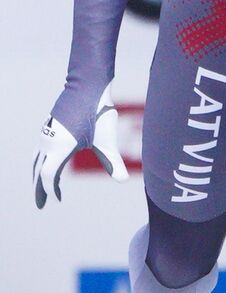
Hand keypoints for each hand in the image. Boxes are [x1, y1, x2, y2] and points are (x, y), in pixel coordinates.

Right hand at [33, 84, 126, 207]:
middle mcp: (48, 140)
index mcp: (59, 146)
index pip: (48, 175)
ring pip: (36, 159)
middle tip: (40, 205)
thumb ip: (113, 161)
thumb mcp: (107, 139)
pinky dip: (40, 163)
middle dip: (39, 188)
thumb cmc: (98, 112)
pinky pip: (39, 150)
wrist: (87, 87)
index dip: (50, 190)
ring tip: (42, 188)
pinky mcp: (49, 127)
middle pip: (38, 170)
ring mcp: (46, 133)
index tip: (56, 200)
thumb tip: (122, 180)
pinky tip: (48, 165)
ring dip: (38, 175)